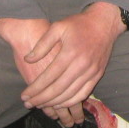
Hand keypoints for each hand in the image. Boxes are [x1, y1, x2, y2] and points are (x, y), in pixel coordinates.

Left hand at [0, 3, 122, 119]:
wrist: (104, 22)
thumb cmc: (79, 24)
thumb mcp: (58, 27)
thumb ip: (42, 44)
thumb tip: (28, 60)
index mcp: (70, 53)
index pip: (49, 77)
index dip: (35, 88)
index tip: (24, 96)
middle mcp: (82, 65)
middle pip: (58, 89)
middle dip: (41, 99)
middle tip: (28, 104)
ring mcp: (91, 71)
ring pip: (70, 94)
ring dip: (53, 103)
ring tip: (40, 105)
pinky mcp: (98, 74)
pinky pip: (83, 94)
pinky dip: (70, 102)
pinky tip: (59, 104)